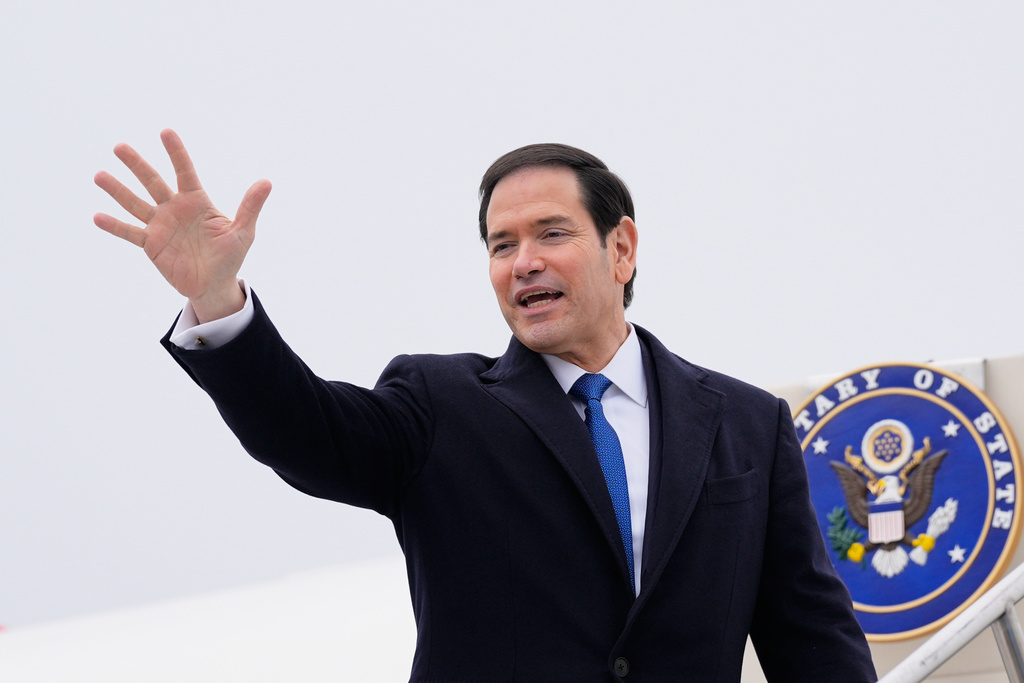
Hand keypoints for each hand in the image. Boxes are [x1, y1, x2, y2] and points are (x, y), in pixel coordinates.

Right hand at [94, 129, 271, 321]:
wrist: (214, 284)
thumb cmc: (230, 256)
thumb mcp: (243, 232)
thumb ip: (250, 206)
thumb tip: (267, 182)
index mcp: (197, 201)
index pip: (185, 171)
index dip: (176, 153)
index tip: (166, 132)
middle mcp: (175, 208)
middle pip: (153, 182)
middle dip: (137, 165)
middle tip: (119, 147)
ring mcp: (160, 225)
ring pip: (136, 203)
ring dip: (118, 190)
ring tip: (99, 175)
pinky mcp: (151, 245)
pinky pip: (131, 233)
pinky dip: (115, 226)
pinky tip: (97, 216)